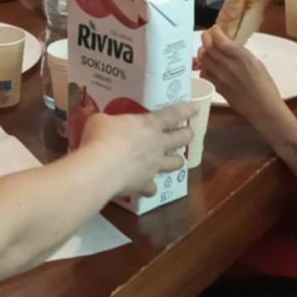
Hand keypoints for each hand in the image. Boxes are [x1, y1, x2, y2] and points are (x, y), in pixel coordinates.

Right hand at [79, 102, 194, 196]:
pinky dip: (149, 187)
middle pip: (182, 139)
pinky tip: (145, 187)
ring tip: (175, 161)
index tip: (196, 108)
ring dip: (177, 161)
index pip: (173, 114)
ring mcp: (154, 166)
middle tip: (188, 133)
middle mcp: (157, 145)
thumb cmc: (101, 137)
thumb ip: (109, 122)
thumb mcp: (102, 120)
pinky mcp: (145, 185)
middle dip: (187, 135)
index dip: (186, 110)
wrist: (100, 168)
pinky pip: (152, 188)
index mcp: (149, 124)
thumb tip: (104, 125)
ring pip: (176, 164)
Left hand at [197, 28, 284, 123]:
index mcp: (240, 56)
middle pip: (207, 47)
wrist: (263, 108)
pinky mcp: (217, 87)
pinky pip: (204, 73)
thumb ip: (241, 54)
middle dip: (205, 38)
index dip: (214, 31)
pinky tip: (209, 66)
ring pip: (202, 59)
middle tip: (208, 36)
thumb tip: (230, 48)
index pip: (219, 39)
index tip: (215, 29)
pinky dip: (203, 67)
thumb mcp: (256, 63)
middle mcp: (227, 65)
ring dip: (203, 52)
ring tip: (207, 50)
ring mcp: (220, 77)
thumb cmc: (266, 86)